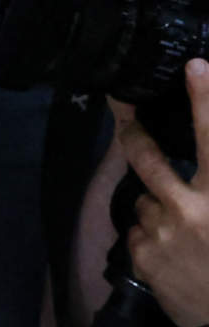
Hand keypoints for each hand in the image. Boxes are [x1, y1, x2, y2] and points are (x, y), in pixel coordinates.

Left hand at [120, 60, 208, 326]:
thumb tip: (204, 163)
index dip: (206, 100)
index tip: (195, 67)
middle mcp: (191, 210)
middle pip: (147, 157)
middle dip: (132, 132)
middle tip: (126, 115)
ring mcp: (162, 235)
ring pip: (142, 199)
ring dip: (155, 205)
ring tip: (182, 228)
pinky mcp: (142, 259)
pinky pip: (137, 232)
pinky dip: (150, 236)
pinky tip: (173, 253)